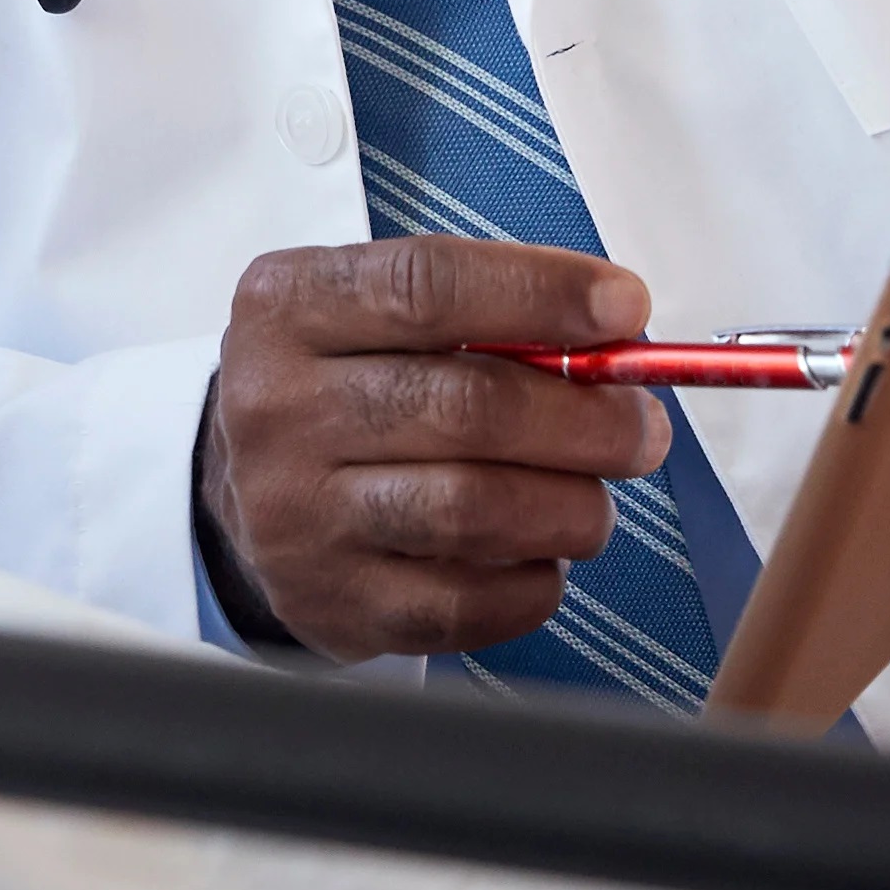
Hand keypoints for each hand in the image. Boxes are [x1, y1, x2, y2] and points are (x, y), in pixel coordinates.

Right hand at [196, 238, 672, 661]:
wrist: (249, 491)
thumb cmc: (343, 387)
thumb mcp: (375, 313)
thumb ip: (483, 313)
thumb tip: (615, 340)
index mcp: (288, 308)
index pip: (428, 287)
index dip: (542, 294)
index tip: (624, 306)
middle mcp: (278, 408)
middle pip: (467, 406)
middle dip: (585, 419)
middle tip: (641, 428)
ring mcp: (297, 514)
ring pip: (474, 509)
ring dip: (570, 506)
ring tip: (594, 501)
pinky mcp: (331, 602)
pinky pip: (465, 603)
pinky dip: (533, 582)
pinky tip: (541, 557)